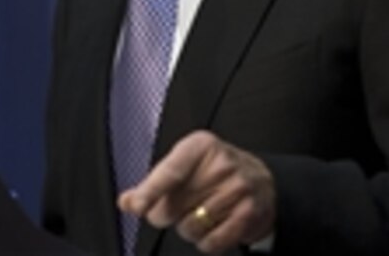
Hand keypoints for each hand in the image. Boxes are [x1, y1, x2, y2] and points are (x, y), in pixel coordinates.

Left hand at [118, 130, 275, 253]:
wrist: (261, 182)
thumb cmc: (216, 172)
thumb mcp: (186, 165)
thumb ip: (154, 183)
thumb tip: (126, 201)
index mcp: (201, 146)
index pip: (170, 171)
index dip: (150, 191)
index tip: (136, 205)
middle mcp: (222, 164)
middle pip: (174, 206)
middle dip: (167, 215)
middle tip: (179, 208)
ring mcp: (238, 188)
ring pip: (191, 227)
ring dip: (189, 230)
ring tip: (200, 216)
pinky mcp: (249, 213)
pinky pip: (211, 242)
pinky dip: (206, 242)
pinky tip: (212, 228)